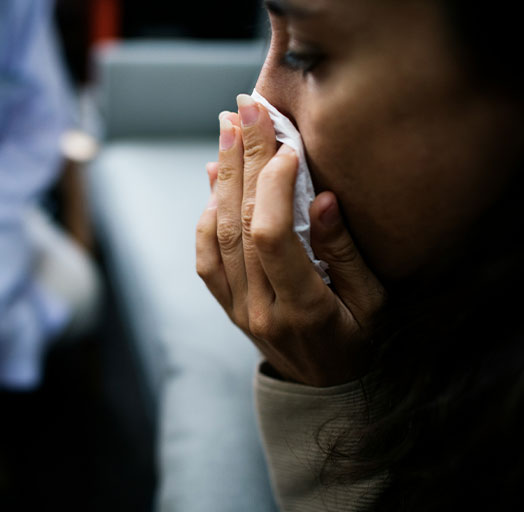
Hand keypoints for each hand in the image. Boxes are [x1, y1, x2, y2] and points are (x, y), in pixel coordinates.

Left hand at [195, 95, 385, 385]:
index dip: (273, 185)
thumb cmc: (358, 341)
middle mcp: (259, 309)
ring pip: (217, 234)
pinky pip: (205, 254)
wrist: (322, 387)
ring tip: (227, 130)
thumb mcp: (372, 303)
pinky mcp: (225, 304)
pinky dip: (208, 211)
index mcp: (302, 310)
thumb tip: (320, 197)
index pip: (271, 237)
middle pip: (239, 224)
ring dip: (221, 177)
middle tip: (243, 109)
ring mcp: (236, 308)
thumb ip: (343, 252)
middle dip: (242, 161)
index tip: (286, 144)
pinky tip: (214, 177)